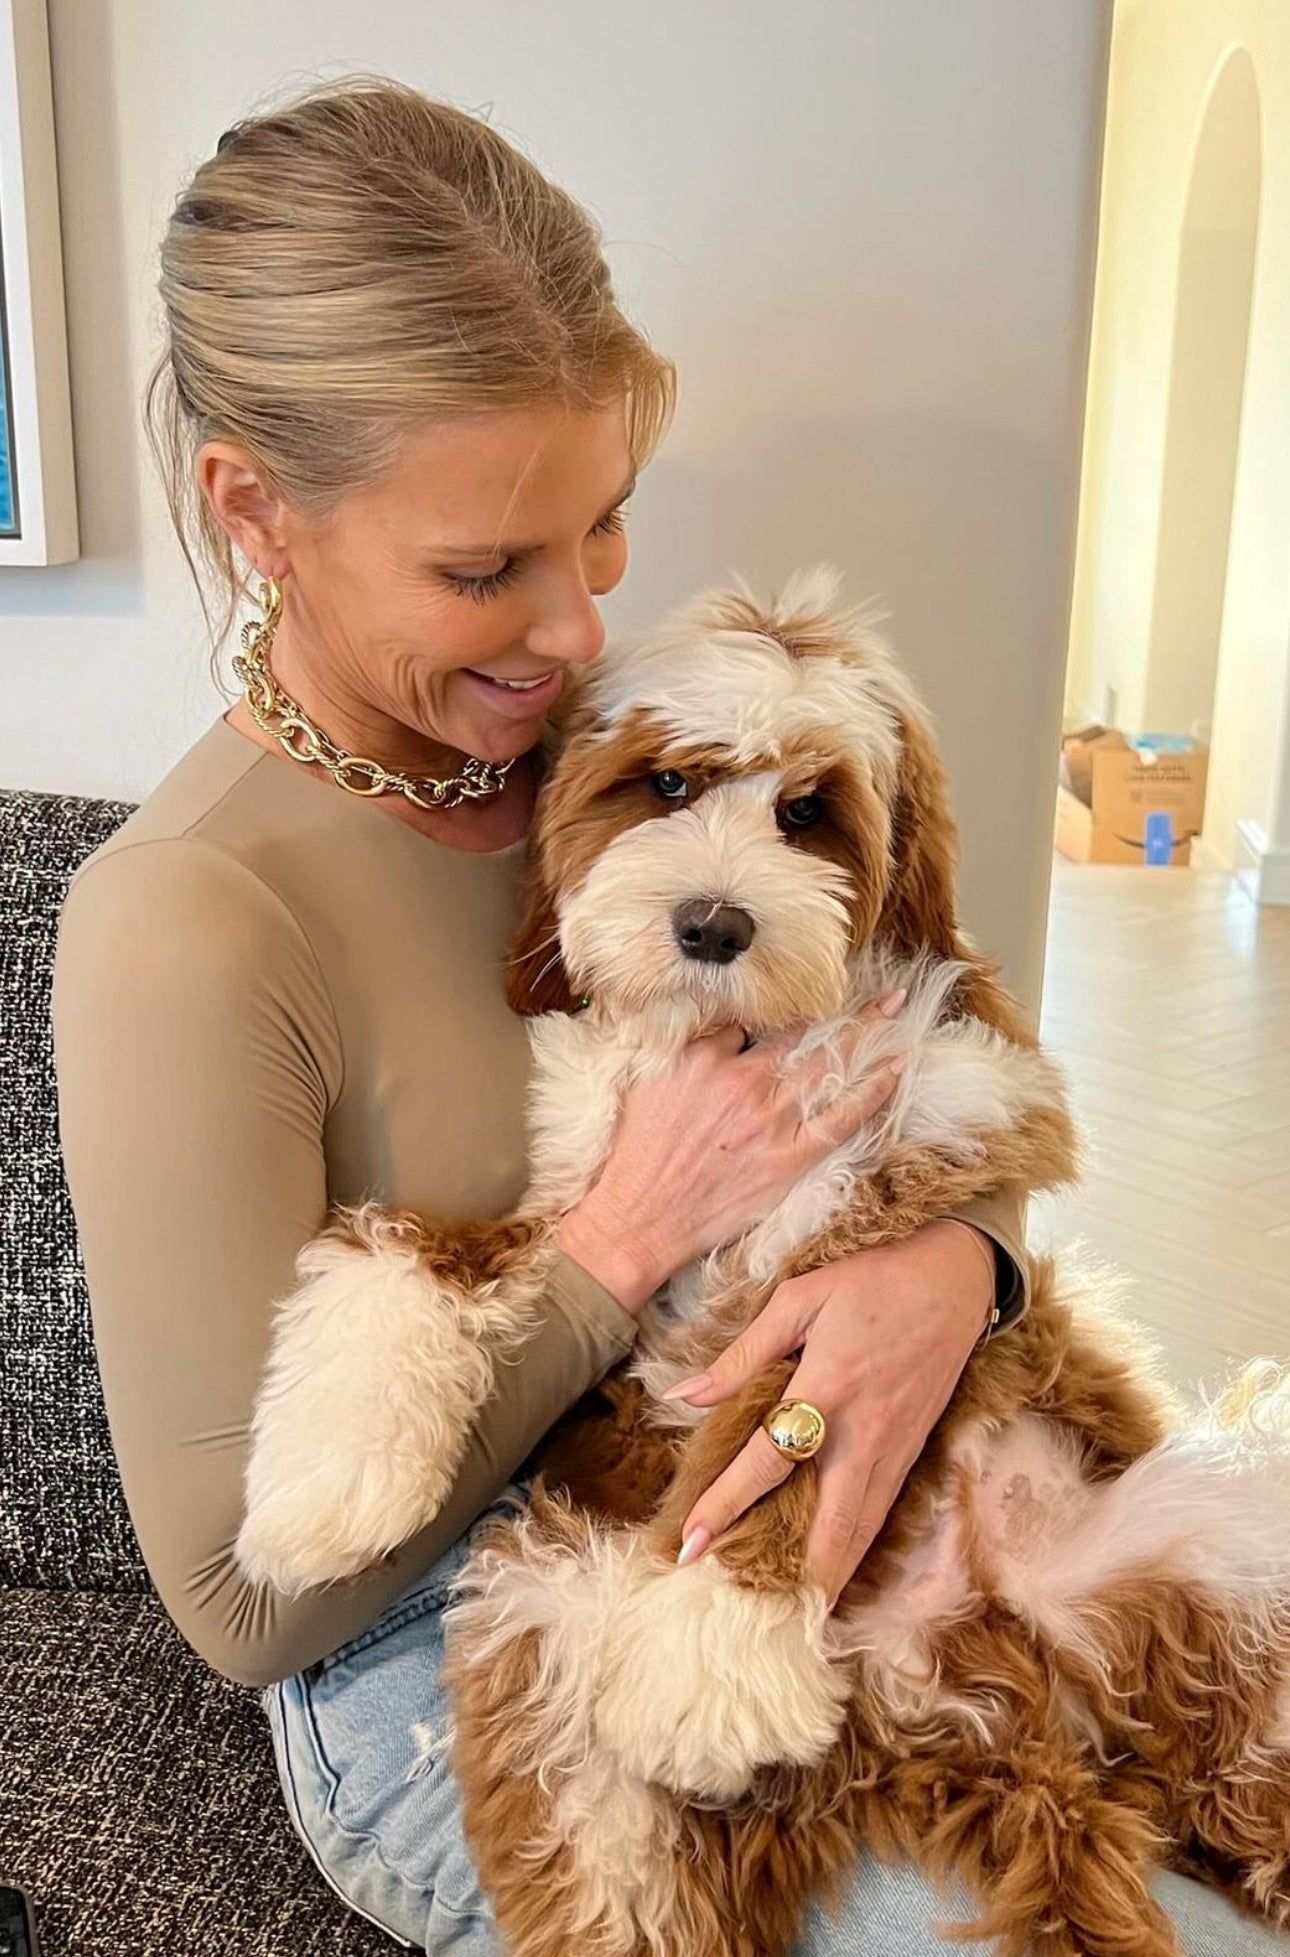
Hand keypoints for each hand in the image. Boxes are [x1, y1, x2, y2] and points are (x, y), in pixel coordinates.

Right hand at [554, 991, 910, 1313]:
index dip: (783, 1012)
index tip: (809, 1002)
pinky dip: (870, 1094)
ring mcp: (771, 1123)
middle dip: (850, 1010)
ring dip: (868, 1037)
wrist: (640, 1216)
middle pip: (806, 1035)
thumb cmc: (637, 1152)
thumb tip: (722, 1027)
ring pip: (829, 1068)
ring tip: (897, 1011)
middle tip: (889, 993)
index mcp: (710, 1059)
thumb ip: (687, 1048)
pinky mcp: (788, 1161)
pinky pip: (840, 1121)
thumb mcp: (647, 1081)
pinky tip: (894, 1072)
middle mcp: (746, 1084)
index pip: (758, 1022)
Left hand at [662, 1219, 996, 1608]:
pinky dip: (853, 1551)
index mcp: (825, 1389)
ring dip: (825, 1577)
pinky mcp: (911, 1453)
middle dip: (789, 1575)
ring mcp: (893, 1449)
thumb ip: (742, 1354)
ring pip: (859, 1532)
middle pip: (827, 1525)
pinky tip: (830, 1573)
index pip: (766, 1461)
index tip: (691, 1544)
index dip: (725, 1504)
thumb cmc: (870, 1283)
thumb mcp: (799, 1299)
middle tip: (747, 1613)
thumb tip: (683, 1395)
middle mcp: (863, 1433)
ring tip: (787, 1612)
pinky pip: (879, 1515)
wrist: (953, 1281)